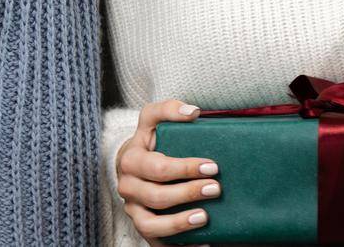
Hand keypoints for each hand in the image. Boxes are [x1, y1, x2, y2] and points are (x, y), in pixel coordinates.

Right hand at [114, 98, 221, 244]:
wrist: (131, 166)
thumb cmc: (149, 143)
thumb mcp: (152, 121)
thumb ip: (168, 110)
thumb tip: (194, 112)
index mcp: (131, 159)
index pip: (157, 166)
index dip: (185, 167)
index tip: (212, 166)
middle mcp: (127, 186)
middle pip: (156, 194)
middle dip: (188, 192)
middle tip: (216, 188)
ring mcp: (133, 209)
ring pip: (151, 223)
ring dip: (179, 222)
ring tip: (204, 216)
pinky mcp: (141, 227)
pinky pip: (156, 242)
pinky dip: (178, 244)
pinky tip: (201, 242)